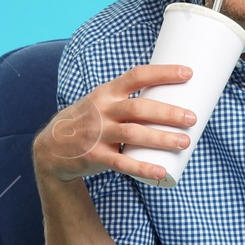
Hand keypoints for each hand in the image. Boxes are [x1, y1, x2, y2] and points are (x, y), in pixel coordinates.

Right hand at [33, 64, 197, 184]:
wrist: (52, 147)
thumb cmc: (88, 121)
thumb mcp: (101, 102)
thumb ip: (129, 100)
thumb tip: (170, 100)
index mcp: (107, 92)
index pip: (137, 76)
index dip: (163, 73)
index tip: (188, 73)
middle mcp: (102, 110)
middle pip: (139, 108)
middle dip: (168, 112)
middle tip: (192, 118)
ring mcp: (98, 134)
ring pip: (134, 134)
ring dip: (161, 138)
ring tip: (185, 141)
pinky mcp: (96, 157)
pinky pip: (123, 164)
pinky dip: (144, 169)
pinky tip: (162, 172)